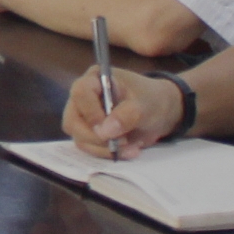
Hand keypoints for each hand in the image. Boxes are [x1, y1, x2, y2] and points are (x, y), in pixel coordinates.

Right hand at [64, 65, 184, 155]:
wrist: (161, 111)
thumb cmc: (151, 99)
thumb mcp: (144, 105)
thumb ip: (126, 115)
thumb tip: (104, 132)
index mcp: (94, 79)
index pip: (80, 93)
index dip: (90, 112)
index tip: (107, 129)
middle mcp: (84, 99)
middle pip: (72, 121)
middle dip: (95, 137)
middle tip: (120, 143)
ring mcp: (85, 118)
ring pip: (80, 139)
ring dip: (104, 149)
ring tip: (132, 148)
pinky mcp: (91, 135)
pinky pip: (91, 149)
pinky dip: (109, 154)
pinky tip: (130, 151)